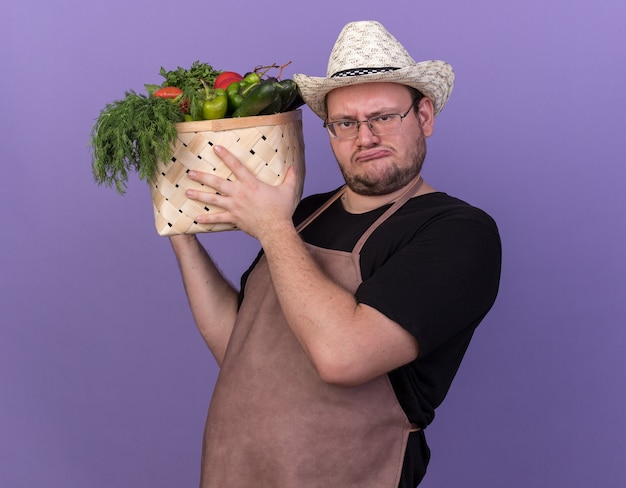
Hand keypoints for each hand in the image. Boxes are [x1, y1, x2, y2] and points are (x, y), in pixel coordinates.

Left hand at [184, 145, 299, 240]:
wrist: (275, 229)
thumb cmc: (281, 210)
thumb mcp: (288, 191)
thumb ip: (291, 177)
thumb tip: (294, 167)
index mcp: (251, 184)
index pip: (236, 166)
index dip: (225, 155)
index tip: (214, 148)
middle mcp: (239, 193)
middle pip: (217, 183)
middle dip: (202, 177)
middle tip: (190, 172)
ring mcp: (234, 206)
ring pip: (213, 199)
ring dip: (199, 195)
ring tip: (187, 191)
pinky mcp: (233, 218)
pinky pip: (217, 218)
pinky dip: (207, 218)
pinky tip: (196, 218)